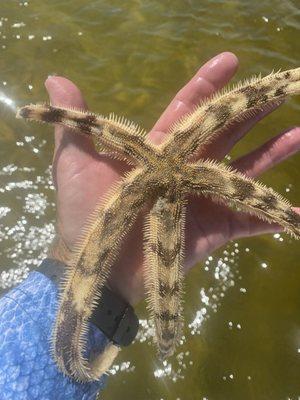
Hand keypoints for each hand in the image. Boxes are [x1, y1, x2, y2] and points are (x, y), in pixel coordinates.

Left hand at [46, 52, 299, 304]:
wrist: (98, 265)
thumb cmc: (87, 212)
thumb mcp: (77, 163)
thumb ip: (75, 124)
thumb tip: (55, 81)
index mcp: (161, 150)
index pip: (189, 110)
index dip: (208, 85)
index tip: (230, 61)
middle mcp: (187, 169)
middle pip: (227, 134)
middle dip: (253, 111)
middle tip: (281, 89)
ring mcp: (204, 199)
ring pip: (246, 171)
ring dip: (274, 153)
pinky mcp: (214, 230)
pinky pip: (250, 221)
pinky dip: (274, 217)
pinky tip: (298, 211)